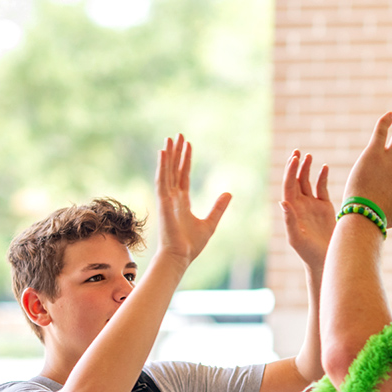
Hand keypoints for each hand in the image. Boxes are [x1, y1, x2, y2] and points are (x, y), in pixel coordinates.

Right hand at [155, 134, 231, 264]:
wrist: (180, 256)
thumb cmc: (192, 244)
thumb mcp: (211, 223)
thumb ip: (218, 207)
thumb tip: (229, 193)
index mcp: (182, 202)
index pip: (183, 176)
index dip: (185, 160)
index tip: (188, 145)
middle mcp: (172, 198)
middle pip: (174, 170)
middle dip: (177, 153)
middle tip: (179, 135)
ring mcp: (166, 199)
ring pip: (167, 171)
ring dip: (169, 155)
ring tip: (171, 138)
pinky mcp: (163, 202)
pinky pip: (162, 180)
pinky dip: (163, 166)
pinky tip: (164, 152)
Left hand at [281, 151, 334, 271]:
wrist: (325, 259)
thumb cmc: (308, 253)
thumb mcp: (296, 238)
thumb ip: (289, 221)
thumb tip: (283, 202)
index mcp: (291, 210)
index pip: (289, 186)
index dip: (290, 172)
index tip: (293, 159)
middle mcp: (300, 205)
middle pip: (296, 180)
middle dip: (295, 166)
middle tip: (297, 152)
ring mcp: (312, 205)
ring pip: (308, 182)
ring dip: (307, 168)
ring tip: (309, 156)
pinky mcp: (325, 207)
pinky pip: (322, 188)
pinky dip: (322, 177)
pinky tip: (324, 167)